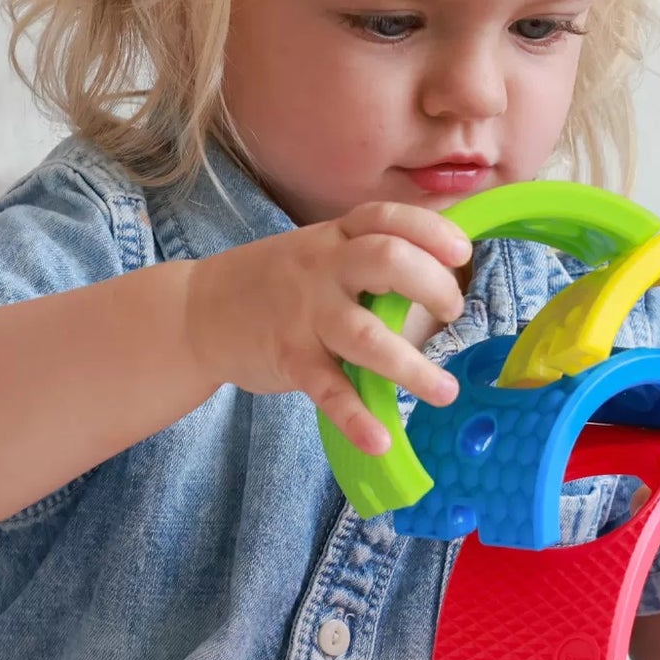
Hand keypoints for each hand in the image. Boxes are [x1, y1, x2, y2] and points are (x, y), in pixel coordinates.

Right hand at [186, 201, 468, 454]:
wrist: (198, 311)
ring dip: (411, 366)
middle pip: (386, 260)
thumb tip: (446, 280)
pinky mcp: (290, 358)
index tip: (461, 253)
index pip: (388, 219)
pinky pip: (329, 390)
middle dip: (432, 285)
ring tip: (446, 392)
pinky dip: (356, 418)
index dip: (431, 232)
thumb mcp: (322, 254)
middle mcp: (323, 269)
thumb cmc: (279, 283)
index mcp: (337, 237)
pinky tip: (381, 440)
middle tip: (453, 313)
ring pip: (366, 335)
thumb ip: (373, 261)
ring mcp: (306, 314)